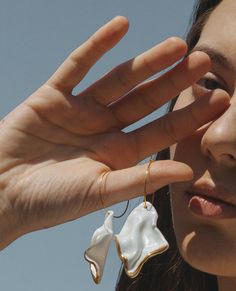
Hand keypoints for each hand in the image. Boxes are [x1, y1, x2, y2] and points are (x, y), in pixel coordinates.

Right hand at [0, 16, 228, 248]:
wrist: (3, 193)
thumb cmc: (51, 201)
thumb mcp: (99, 192)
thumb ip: (140, 180)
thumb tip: (185, 173)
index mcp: (118, 154)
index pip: (161, 130)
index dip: (189, 116)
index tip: (219, 100)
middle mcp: (103, 129)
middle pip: (145, 100)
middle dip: (174, 82)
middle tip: (204, 63)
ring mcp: (79, 110)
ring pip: (118, 80)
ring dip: (146, 62)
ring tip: (177, 46)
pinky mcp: (52, 96)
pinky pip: (77, 66)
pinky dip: (97, 46)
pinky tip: (121, 27)